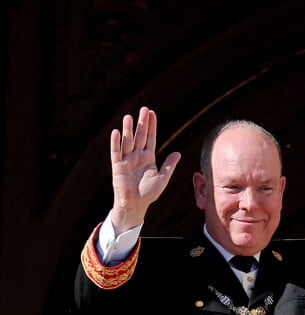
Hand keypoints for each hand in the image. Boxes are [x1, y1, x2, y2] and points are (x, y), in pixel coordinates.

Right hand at [110, 106, 180, 232]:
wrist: (136, 205)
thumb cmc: (149, 193)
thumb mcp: (162, 178)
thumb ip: (169, 165)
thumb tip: (178, 153)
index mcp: (148, 157)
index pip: (150, 138)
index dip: (152, 126)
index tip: (152, 113)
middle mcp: (137, 156)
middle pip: (140, 136)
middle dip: (142, 123)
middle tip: (143, 109)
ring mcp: (127, 160)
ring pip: (127, 141)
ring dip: (128, 129)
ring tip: (129, 117)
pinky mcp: (118, 166)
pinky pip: (116, 152)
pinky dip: (116, 142)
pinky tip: (116, 132)